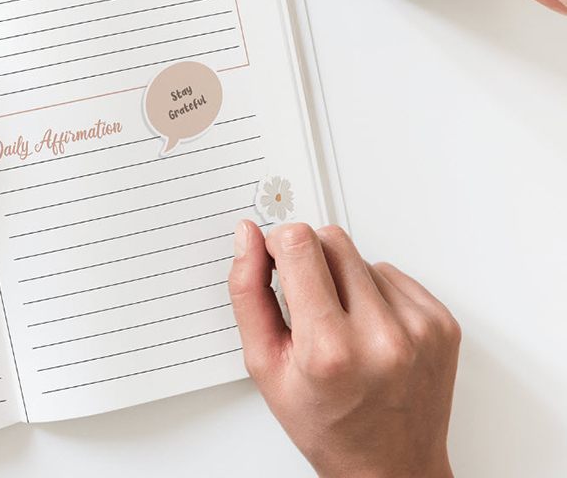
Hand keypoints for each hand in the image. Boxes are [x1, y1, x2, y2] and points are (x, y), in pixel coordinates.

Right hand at [229, 222, 460, 477]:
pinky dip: (374, 293)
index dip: (277, 244)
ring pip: (362, 255)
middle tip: (307, 303)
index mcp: (329, 349)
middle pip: (331, 239)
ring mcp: (419, 328)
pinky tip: (368, 329)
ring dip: (344, 279)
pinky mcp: (442, 323)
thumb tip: (248, 237)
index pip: (298, 244)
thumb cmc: (326, 424)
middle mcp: (381, 335)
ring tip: (341, 325)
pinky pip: (393, 274)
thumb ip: (248, 293)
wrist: (391, 467)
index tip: (274, 262)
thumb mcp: (266, 365)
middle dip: (309, 259)